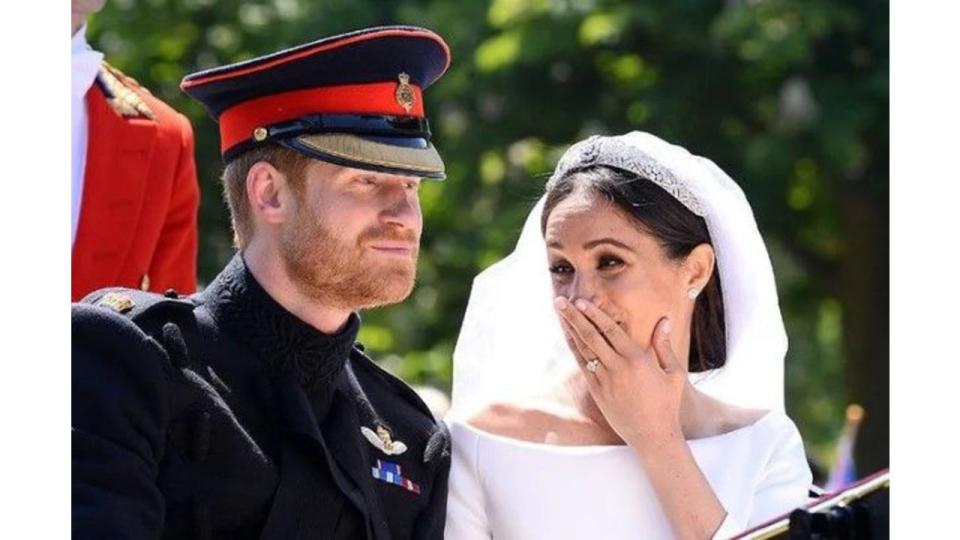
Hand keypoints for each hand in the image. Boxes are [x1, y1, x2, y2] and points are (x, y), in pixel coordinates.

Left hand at [554, 297, 685, 450]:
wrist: (653, 437)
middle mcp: (618, 368)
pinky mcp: (598, 392)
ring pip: (584, 350)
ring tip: (559, 314)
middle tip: (560, 302)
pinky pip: (583, 366)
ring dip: (570, 330)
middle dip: (575, 317)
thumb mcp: (673, 373)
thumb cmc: (667, 404)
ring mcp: (605, 381)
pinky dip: (574, 350)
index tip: (582, 301)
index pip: (611, 330)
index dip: (594, 314)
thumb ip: (664, 345)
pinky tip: (568, 337)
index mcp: (637, 360)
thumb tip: (664, 320)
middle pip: (592, 336)